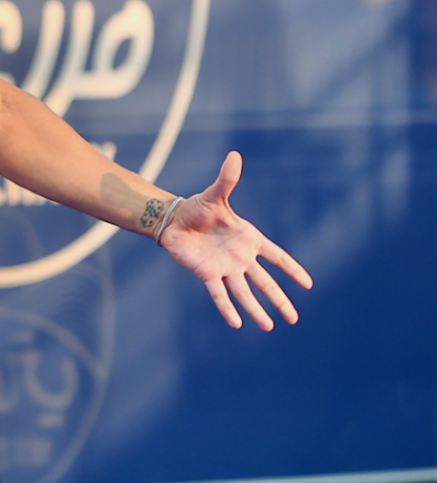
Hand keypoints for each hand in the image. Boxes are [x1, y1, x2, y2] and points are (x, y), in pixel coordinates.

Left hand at [160, 151, 312, 329]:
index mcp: (249, 239)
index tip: (309, 284)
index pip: (277, 257)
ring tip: (270, 326)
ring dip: (257, 309)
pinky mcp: (207, 273)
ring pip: (245, 292)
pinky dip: (227, 308)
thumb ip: (227, 179)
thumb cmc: (197, 207)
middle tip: (294, 318)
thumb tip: (234, 156)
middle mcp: (241, 257)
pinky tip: (237, 323)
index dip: (292, 269)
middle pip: (265, 282)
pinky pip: (219, 294)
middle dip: (280, 300)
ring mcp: (225, 267)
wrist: (173, 220)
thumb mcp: (215, 194)